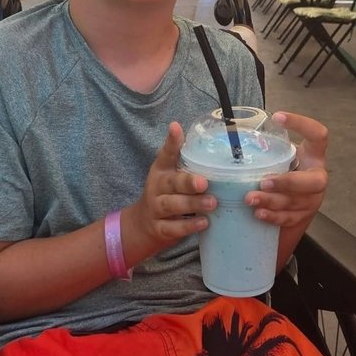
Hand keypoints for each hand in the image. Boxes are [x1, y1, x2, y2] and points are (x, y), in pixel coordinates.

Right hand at [124, 122, 214, 249]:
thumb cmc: (167, 193)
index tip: (175, 127)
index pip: (165, 154)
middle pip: (171, 183)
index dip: (171, 141)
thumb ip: (187, 160)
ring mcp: (156, 209)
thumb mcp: (172, 174)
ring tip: (212, 203)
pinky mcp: (159, 228)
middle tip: (205, 182)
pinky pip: (172, 228)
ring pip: (172, 205)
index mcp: (161, 170)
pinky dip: (188, 226)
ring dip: (192, 204)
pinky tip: (203, 223)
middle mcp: (157, 187)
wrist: (143, 224)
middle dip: (188, 182)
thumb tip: (212, 140)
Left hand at [244, 112, 327, 229]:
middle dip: (287, 182)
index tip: (278, 117)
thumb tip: (231, 133)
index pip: (318, 135)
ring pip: (295, 202)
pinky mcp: (304, 216)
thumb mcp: (280, 158)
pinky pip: (289, 217)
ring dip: (272, 201)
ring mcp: (313, 199)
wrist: (293, 204)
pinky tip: (259, 213)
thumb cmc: (282, 173)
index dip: (302, 124)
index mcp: (313, 156)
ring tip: (250, 199)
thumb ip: (268, 150)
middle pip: (313, 181)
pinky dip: (273, 216)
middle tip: (263, 181)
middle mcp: (317, 177)